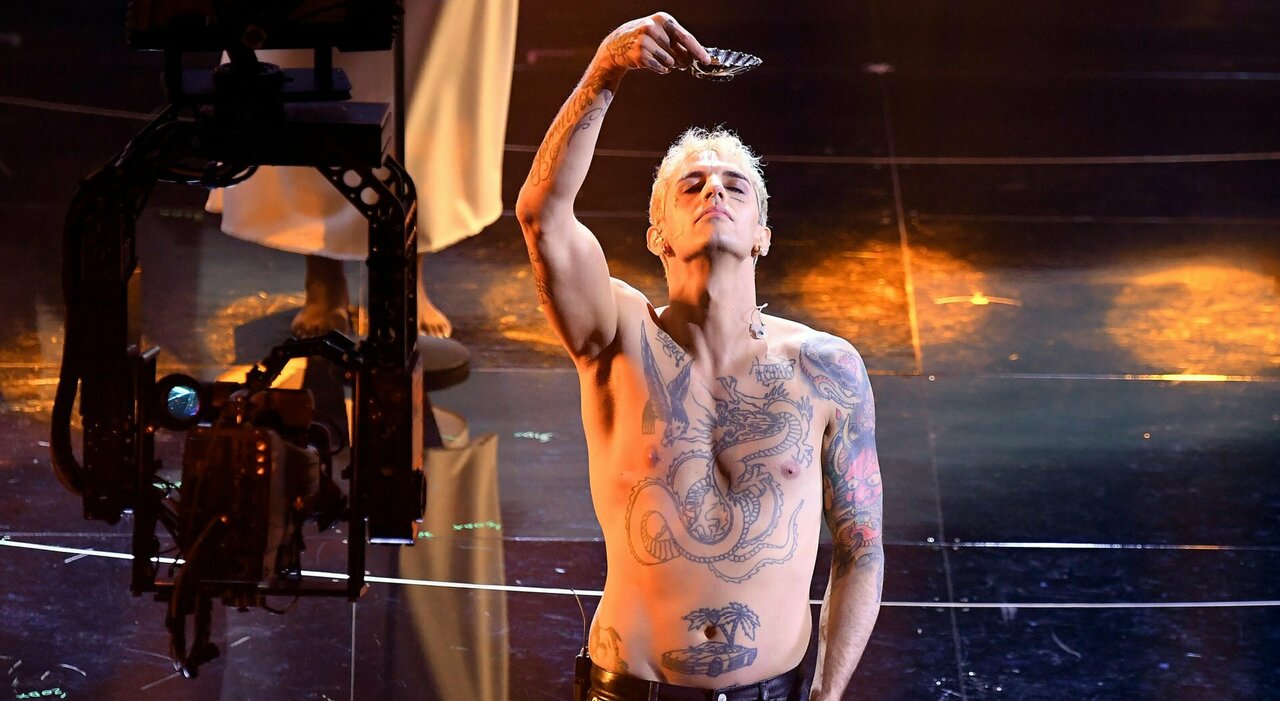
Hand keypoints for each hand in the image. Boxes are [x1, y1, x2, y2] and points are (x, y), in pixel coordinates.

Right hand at [596, 12, 710, 74]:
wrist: (618, 45)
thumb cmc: (646, 39)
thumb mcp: (662, 34)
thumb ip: (678, 44)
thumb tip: (695, 58)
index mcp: (663, 19)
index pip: (685, 37)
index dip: (698, 50)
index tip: (707, 60)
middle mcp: (653, 28)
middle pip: (679, 52)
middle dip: (683, 61)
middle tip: (681, 63)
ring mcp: (645, 41)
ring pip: (670, 62)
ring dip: (669, 65)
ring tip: (659, 58)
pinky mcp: (640, 55)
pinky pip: (661, 68)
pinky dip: (661, 69)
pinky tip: (652, 62)